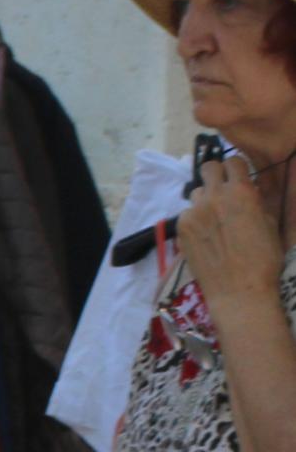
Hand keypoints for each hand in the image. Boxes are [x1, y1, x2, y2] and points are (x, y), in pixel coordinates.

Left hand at [178, 147, 289, 324]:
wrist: (238, 289)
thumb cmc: (263, 259)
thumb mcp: (270, 224)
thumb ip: (257, 202)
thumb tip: (250, 191)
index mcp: (241, 192)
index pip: (233, 162)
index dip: (237, 169)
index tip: (239, 178)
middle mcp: (214, 196)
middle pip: (208, 168)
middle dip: (217, 175)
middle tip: (224, 191)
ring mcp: (194, 210)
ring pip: (196, 192)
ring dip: (206, 199)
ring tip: (215, 219)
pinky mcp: (181, 226)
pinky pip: (188, 212)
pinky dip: (196, 218)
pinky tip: (206, 236)